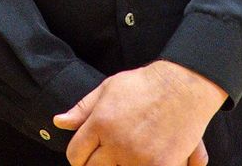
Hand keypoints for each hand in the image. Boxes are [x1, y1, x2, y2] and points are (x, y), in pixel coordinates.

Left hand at [53, 60, 226, 165]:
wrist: (183, 87)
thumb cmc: (144, 85)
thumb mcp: (109, 88)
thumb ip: (82, 108)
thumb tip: (58, 122)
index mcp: (101, 122)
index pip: (75, 154)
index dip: (78, 157)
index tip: (85, 156)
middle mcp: (116, 142)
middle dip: (95, 165)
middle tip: (106, 157)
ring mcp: (138, 157)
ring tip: (126, 154)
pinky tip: (143, 160)